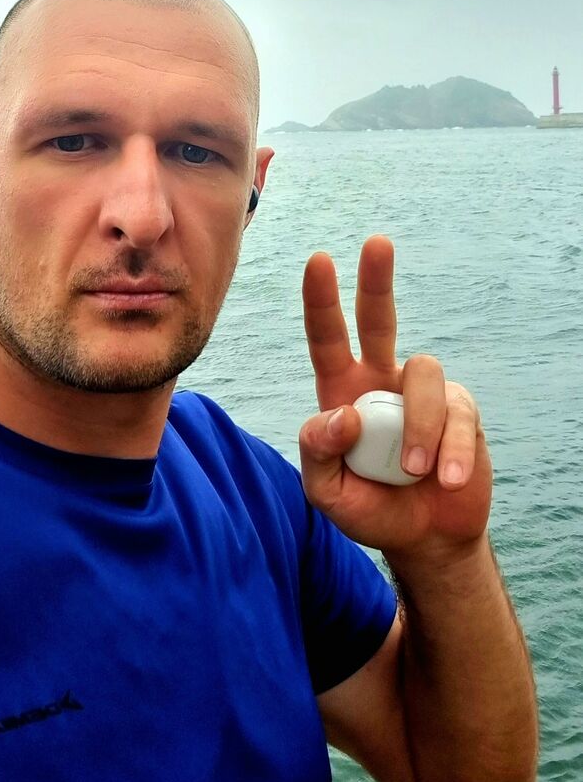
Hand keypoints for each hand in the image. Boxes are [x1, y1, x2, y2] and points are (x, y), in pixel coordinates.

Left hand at [298, 235, 492, 560]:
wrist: (427, 538)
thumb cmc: (371, 508)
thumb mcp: (328, 492)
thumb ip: (319, 454)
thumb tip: (341, 414)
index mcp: (343, 392)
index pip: (327, 339)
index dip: (321, 300)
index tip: (318, 260)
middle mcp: (382, 380)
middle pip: (380, 318)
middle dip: (377, 279)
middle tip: (376, 243)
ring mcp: (423, 392)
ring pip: (423, 376)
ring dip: (417, 428)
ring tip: (413, 470)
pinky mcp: (461, 411)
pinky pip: (458, 415)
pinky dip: (451, 450)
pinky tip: (448, 480)